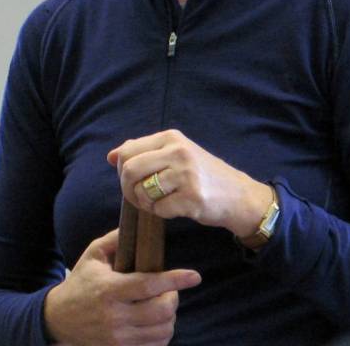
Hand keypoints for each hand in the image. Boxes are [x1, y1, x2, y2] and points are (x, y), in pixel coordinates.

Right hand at [43, 229, 200, 345]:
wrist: (58, 319)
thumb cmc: (80, 283)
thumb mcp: (92, 256)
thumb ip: (114, 239)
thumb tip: (137, 224)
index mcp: (110, 290)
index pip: (149, 286)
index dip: (175, 280)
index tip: (194, 276)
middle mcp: (115, 316)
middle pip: (161, 311)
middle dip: (174, 298)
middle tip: (170, 291)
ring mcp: (118, 337)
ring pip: (161, 331)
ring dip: (170, 317)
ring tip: (163, 306)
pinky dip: (162, 335)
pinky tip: (156, 323)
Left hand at [107, 130, 272, 238]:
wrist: (238, 195)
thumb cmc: (202, 174)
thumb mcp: (176, 153)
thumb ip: (145, 151)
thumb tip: (111, 156)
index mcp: (171, 137)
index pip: (128, 151)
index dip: (122, 170)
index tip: (133, 180)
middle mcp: (178, 151)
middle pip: (130, 170)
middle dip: (128, 189)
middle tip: (140, 197)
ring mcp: (186, 174)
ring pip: (142, 192)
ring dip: (145, 204)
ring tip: (159, 203)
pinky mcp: (192, 197)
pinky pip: (159, 209)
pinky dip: (161, 213)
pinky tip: (174, 208)